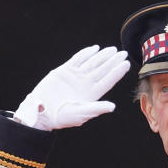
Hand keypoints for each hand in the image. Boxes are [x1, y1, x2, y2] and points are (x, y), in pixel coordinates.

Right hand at [14, 45, 130, 130]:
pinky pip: (77, 60)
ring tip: (111, 49)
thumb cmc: (61, 118)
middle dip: (113, 61)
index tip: (126, 63)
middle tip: (123, 53)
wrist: (41, 112)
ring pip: (92, 63)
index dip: (117, 72)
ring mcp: (75, 76)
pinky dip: (85, 53)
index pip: (108, 81)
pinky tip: (94, 49)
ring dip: (102, 56)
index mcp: (91, 94)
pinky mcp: (64, 71)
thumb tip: (112, 107)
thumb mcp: (80, 114)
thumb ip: (96, 109)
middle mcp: (85, 84)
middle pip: (102, 70)